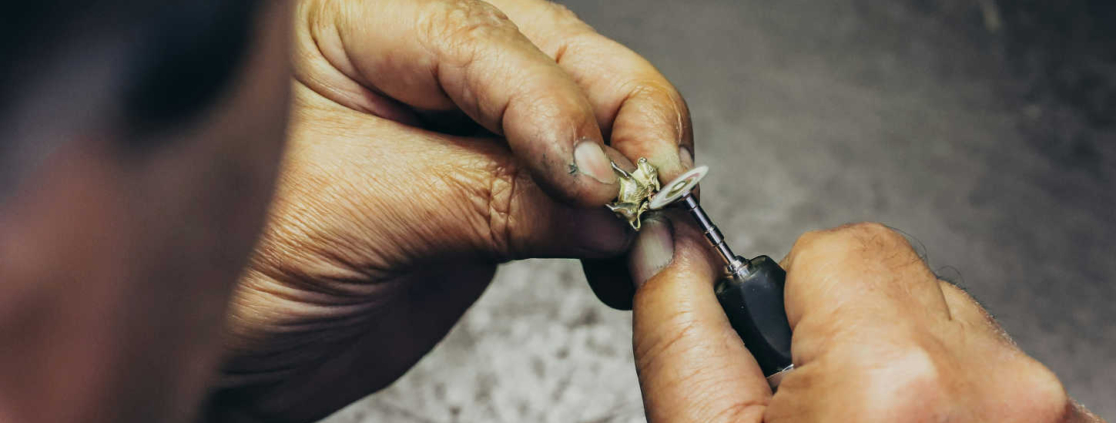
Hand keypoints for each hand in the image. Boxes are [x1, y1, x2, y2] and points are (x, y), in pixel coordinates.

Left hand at [204, 0, 691, 420]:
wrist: (225, 358)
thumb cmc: (228, 269)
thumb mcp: (352, 214)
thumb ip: (482, 197)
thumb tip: (599, 202)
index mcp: (356, 21)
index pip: (480, 39)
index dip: (551, 103)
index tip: (591, 175)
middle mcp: (414, 58)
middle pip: (554, 56)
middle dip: (619, 120)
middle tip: (652, 184)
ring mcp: (458, 123)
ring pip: (580, 113)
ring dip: (630, 165)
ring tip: (651, 219)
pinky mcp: (486, 188)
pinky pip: (568, 185)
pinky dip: (609, 214)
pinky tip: (624, 239)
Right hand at [631, 218, 1104, 421]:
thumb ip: (684, 336)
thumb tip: (672, 255)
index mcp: (895, 380)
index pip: (844, 247)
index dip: (797, 298)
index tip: (791, 353)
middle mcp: (998, 391)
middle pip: (911, 286)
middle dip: (861, 335)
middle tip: (832, 418)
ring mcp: (1052, 421)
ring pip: (965, 336)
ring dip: (920, 378)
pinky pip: (1011, 386)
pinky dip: (966, 412)